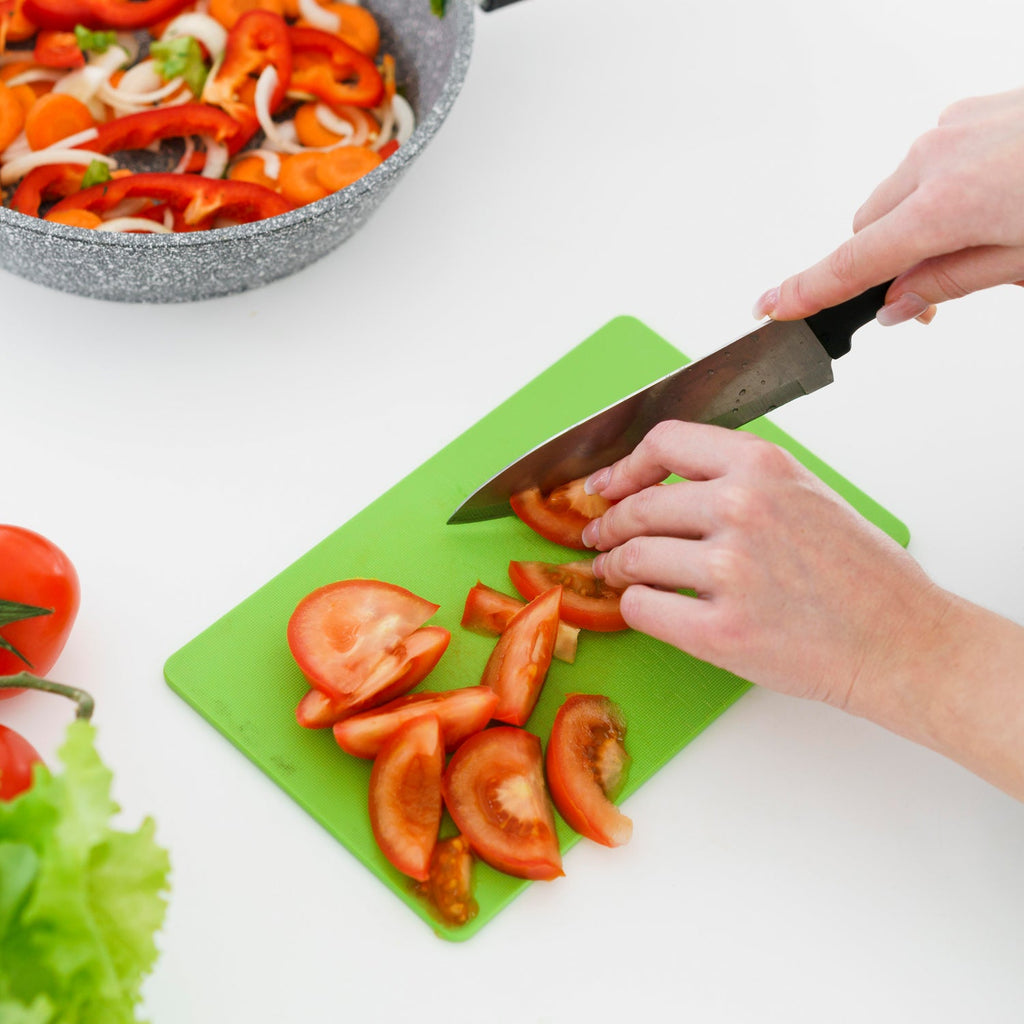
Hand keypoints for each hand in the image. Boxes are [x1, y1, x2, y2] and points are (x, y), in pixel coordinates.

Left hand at [583, 420, 1023, 798]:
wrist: (903, 642)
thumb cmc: (862, 574)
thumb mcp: (806, 494)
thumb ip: (740, 480)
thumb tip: (666, 486)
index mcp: (763, 465)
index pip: (665, 442)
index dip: (625, 467)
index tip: (606, 485)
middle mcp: (742, 507)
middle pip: (639, 506)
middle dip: (609, 524)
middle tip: (598, 537)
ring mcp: (729, 570)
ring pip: (632, 557)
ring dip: (614, 565)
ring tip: (613, 572)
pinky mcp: (720, 630)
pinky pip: (643, 608)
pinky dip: (634, 606)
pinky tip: (643, 605)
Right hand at [753, 87, 1023, 324]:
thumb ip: (953, 281)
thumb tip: (902, 303)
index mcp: (944, 202)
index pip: (853, 260)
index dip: (808, 289)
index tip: (771, 307)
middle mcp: (937, 155)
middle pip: (869, 224)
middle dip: (880, 264)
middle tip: (919, 304)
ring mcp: (956, 127)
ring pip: (899, 192)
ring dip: (913, 227)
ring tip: (970, 249)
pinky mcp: (979, 110)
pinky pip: (932, 161)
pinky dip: (940, 192)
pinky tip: (987, 205)